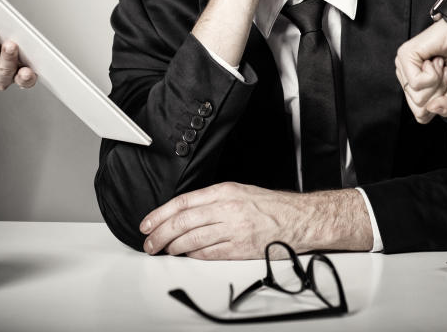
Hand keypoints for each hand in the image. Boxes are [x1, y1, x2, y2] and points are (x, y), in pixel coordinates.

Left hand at [139, 182, 312, 259]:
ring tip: (165, 250)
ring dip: (174, 247)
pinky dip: (193, 256)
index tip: (148, 223)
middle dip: (161, 234)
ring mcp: (233, 230)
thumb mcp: (239, 191)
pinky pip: (208, 254)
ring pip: (192, 240)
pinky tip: (186, 256)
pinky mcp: (239, 249)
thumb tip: (185, 212)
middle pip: (183, 222)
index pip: (183, 203)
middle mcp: (227, 209)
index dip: (160, 214)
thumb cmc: (272, 206)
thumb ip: (213, 200)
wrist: (298, 219)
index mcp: (225, 192)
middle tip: (150, 242)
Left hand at [395, 20, 446, 121]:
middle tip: (443, 72)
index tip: (446, 82)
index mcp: (414, 87)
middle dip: (439, 93)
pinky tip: (434, 59)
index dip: (439, 104)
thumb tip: (432, 109)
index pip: (421, 116)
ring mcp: (403, 67)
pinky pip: (417, 83)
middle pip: (419, 109)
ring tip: (439, 64)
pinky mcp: (404, 56)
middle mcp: (405, 78)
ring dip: (437, 81)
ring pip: (418, 97)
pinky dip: (433, 73)